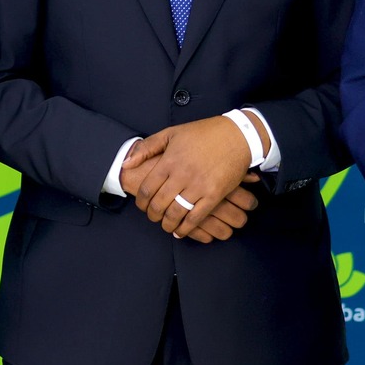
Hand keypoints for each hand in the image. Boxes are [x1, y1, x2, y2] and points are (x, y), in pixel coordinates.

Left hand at [126, 121, 257, 238]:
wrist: (237, 135)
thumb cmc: (204, 133)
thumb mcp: (171, 133)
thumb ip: (147, 148)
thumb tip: (127, 163)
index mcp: (169, 161)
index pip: (148, 188)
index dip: (141, 201)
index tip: (142, 205)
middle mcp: (181, 175)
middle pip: (159, 203)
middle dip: (152, 215)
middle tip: (152, 217)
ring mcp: (198, 186)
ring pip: (176, 213)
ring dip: (167, 224)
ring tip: (165, 225)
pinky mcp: (214, 194)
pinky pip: (196, 217)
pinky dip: (186, 228)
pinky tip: (181, 231)